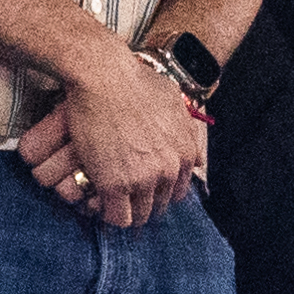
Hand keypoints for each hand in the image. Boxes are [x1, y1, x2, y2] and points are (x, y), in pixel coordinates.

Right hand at [18, 45, 204, 228]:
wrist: (104, 76)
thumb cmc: (134, 80)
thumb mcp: (174, 101)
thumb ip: (186, 131)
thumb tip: (196, 156)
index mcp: (184, 153)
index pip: (178, 191)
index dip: (159, 191)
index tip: (145, 188)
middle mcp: (169, 170)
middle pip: (160, 205)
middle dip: (143, 203)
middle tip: (124, 197)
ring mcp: (142, 179)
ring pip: (139, 216)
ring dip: (126, 211)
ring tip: (109, 203)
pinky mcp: (114, 184)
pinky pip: (117, 217)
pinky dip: (108, 215)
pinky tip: (98, 203)